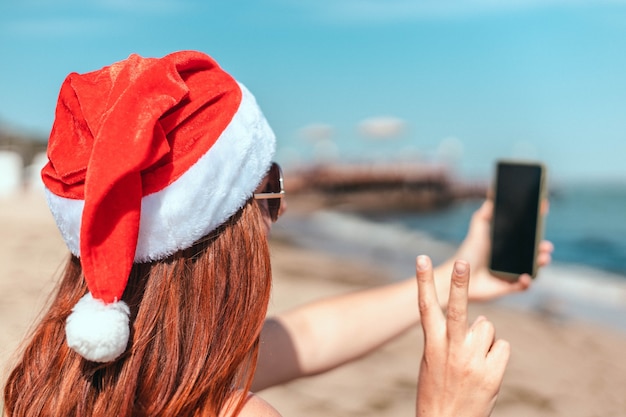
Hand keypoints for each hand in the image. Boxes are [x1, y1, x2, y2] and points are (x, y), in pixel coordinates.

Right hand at [416, 255, 507, 416]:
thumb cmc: (438, 389)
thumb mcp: (433, 361)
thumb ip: (453, 337)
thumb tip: (482, 321)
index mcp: (432, 345)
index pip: (425, 307)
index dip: (423, 281)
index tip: (421, 258)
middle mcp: (451, 351)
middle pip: (456, 309)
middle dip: (459, 284)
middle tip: (462, 263)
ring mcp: (472, 362)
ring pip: (488, 327)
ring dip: (485, 337)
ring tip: (474, 358)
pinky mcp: (492, 374)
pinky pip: (502, 347)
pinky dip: (496, 354)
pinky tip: (486, 369)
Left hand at [444, 200, 553, 301]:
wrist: (457, 275)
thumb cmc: (468, 253)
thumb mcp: (478, 230)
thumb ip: (485, 215)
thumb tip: (492, 193)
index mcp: (508, 244)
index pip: (527, 234)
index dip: (537, 225)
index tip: (544, 212)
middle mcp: (513, 258)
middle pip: (535, 251)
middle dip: (543, 247)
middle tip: (546, 244)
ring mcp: (513, 273)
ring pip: (533, 268)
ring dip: (540, 263)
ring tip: (543, 258)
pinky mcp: (508, 287)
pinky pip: (522, 286)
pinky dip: (526, 282)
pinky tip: (524, 277)